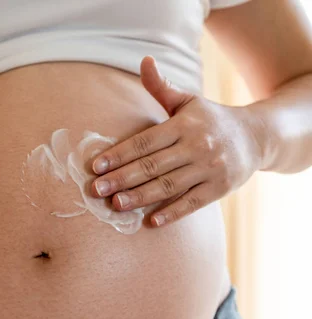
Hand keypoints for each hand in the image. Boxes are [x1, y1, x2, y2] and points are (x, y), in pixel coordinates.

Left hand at [91, 57, 262, 226]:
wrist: (258, 136)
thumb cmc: (211, 119)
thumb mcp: (188, 101)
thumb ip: (162, 87)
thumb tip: (144, 61)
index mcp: (184, 125)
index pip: (144, 142)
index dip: (119, 154)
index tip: (95, 166)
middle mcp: (197, 146)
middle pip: (152, 165)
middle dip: (121, 178)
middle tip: (96, 189)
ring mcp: (209, 169)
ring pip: (168, 186)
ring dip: (140, 197)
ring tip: (116, 205)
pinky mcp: (219, 189)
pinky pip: (192, 203)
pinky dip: (172, 213)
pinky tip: (151, 222)